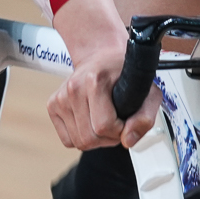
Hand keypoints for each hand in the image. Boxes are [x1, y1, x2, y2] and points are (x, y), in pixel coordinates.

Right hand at [47, 0, 161, 149]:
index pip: (104, 125)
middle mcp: (73, 88)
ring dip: (96, 140)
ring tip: (105, 123)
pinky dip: (81, 138)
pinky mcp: (52, 105)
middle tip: (117, 124)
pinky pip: (68, 140)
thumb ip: (144, 117)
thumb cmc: (124, 73)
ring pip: (78, 142)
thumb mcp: (147, 91)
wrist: (101, 56)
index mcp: (95, 80)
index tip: (126, 120)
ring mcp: (60, 97)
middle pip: (89, 138)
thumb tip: (127, 140)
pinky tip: (91, 123)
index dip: (120, 131)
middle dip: (108, 138)